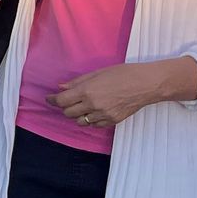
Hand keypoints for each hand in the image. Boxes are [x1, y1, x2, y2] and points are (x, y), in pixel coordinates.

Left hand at [49, 59, 196, 127]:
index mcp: (88, 91)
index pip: (62, 101)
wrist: (147, 84)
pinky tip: (94, 112)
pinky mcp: (112, 121)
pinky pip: (94, 125)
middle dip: (65, 107)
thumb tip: (61, 87)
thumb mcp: (98, 72)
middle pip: (68, 113)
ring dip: (77, 115)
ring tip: (82, 106)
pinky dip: (90, 120)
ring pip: (80, 121)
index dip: (53, 100)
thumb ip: (78, 82)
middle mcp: (93, 105)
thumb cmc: (124, 73)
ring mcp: (103, 115)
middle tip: (67, 101)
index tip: (49, 98)